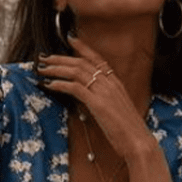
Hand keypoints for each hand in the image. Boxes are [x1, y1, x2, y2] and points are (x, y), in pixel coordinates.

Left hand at [36, 37, 149, 161]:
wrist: (138, 142)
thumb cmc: (128, 131)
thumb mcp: (116, 110)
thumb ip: (105, 100)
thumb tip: (91, 99)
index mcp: (116, 83)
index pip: (97, 58)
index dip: (82, 47)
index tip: (69, 39)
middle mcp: (110, 83)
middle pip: (81, 62)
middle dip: (60, 59)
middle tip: (44, 58)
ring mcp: (104, 92)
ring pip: (76, 71)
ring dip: (56, 69)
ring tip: (42, 69)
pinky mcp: (98, 103)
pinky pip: (75, 87)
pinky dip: (60, 84)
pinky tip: (50, 84)